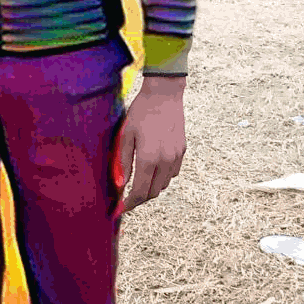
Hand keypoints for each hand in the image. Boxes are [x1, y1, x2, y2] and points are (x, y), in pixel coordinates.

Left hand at [114, 75, 185, 213]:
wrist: (164, 94)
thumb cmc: (141, 112)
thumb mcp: (126, 135)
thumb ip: (123, 161)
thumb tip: (121, 184)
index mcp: (149, 158)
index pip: (140, 192)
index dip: (130, 204)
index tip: (121, 209)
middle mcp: (165, 161)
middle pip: (154, 192)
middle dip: (140, 198)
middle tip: (128, 197)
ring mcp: (176, 156)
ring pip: (165, 184)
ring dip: (152, 187)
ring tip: (139, 182)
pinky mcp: (182, 150)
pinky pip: (173, 172)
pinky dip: (163, 177)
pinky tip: (153, 168)